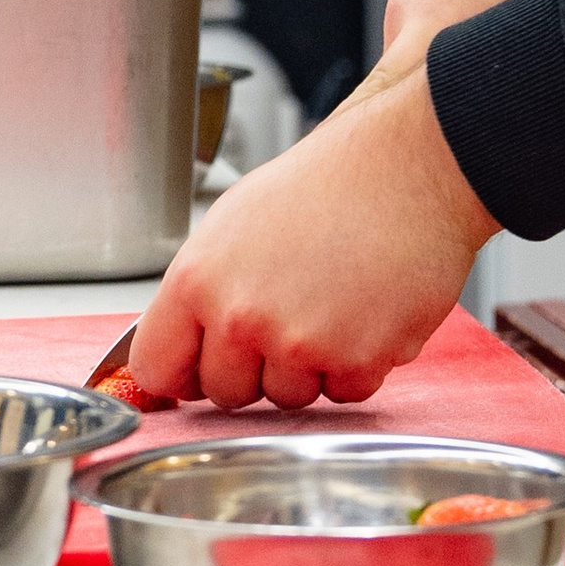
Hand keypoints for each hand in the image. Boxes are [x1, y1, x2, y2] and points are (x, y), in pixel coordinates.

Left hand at [129, 62, 496, 407]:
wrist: (408, 168)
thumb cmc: (327, 185)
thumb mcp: (232, 223)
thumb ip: (200, 292)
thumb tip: (179, 347)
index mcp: (198, 278)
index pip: (156, 368)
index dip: (181, 371)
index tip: (198, 369)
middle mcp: (242, 317)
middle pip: (225, 393)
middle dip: (254, 366)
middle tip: (288, 313)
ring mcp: (299, 343)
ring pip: (287, 397)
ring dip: (310, 366)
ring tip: (333, 302)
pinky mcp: (356, 360)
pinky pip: (344, 392)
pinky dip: (359, 363)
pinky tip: (366, 310)